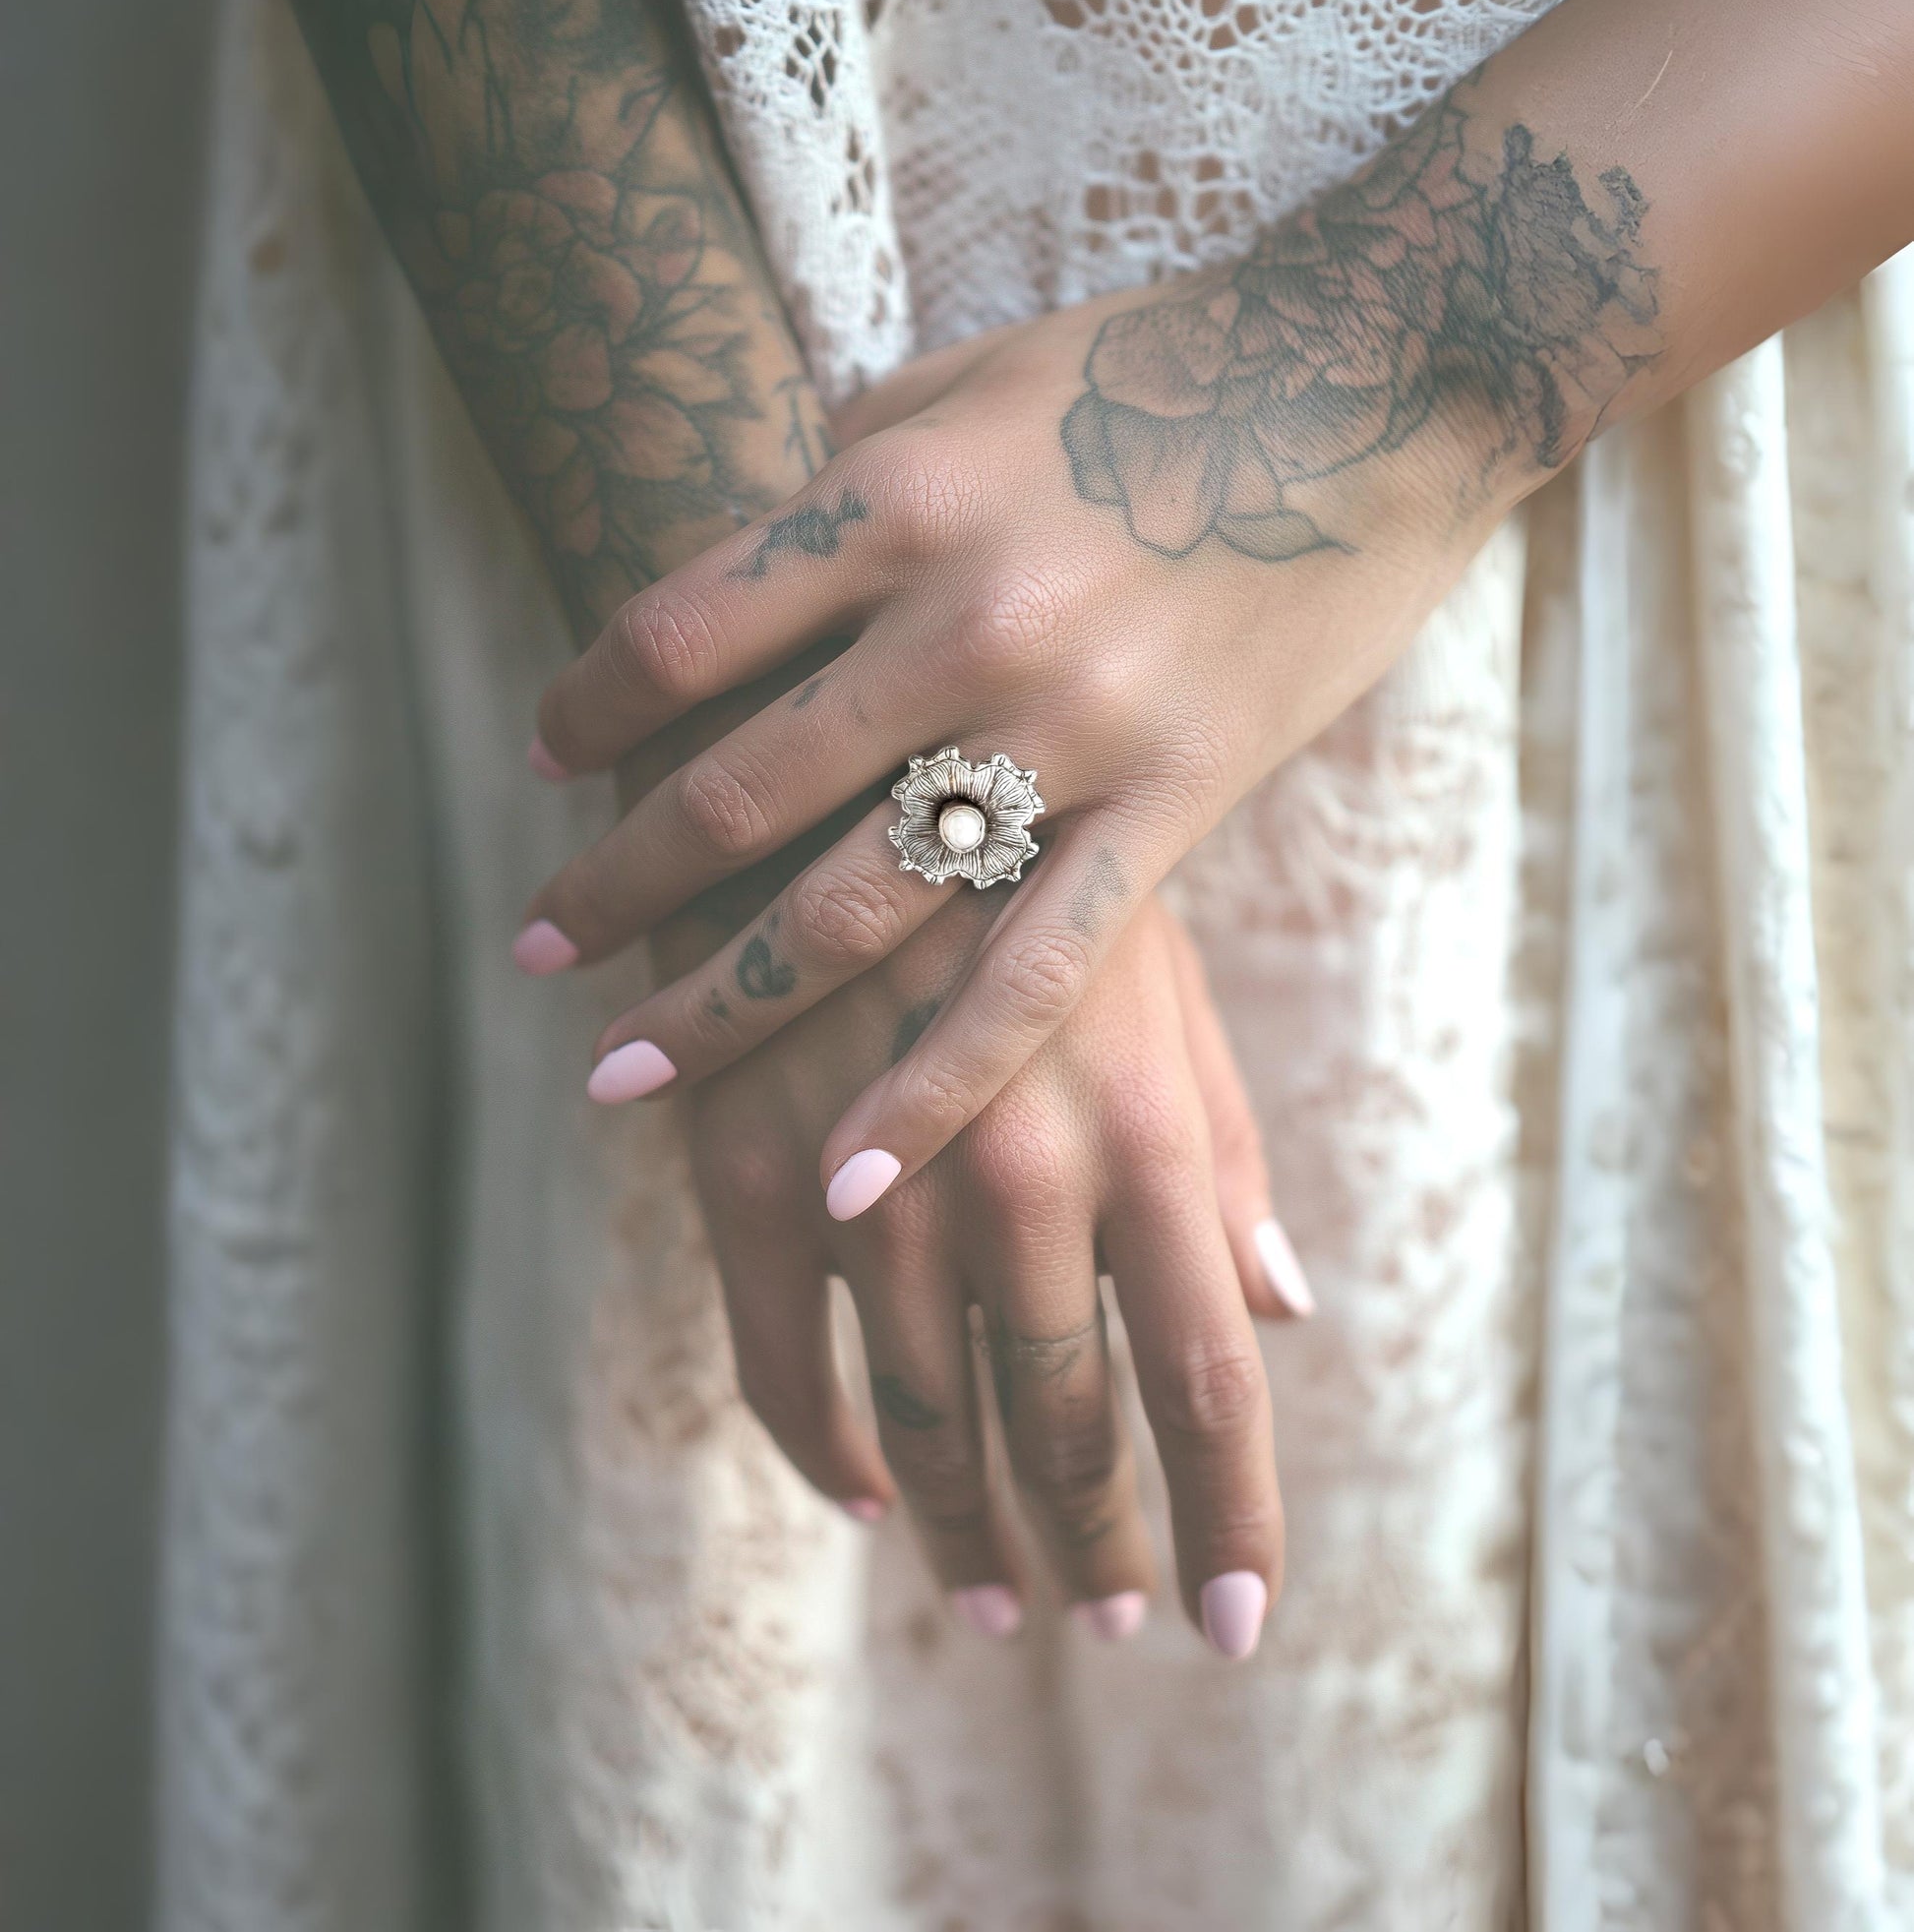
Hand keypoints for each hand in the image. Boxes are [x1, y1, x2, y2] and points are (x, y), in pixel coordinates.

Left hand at [522, 78, 1656, 1207]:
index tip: (546, 753)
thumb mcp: (972, 376)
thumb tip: (755, 531)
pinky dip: (936, 1088)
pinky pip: (1039, 977)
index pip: (680, 631)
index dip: (589, 705)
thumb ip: (852, 462)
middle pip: (738, 790)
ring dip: (718, 1000)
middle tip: (535, 956)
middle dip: (616, 884)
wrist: (1383, 381)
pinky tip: (849, 1178)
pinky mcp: (1171, 809)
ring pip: (859, 908)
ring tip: (616, 1072)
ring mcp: (1071, 730)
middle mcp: (964, 624)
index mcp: (898, 498)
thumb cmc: (1159, 363)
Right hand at [677, 886, 1308, 1655]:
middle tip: (1113, 1619)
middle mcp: (1020, 1173)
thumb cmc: (1018, 855)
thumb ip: (1216, 1143)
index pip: (1207, 1378)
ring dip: (969, 1529)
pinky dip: (829, 1450)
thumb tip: (1282, 1302)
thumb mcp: (1151, 973)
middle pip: (1069, 1423)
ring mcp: (872, 1182)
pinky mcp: (743, 1170)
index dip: (1229, 1518)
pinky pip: (784, 1368)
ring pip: (931, 1419)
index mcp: (1141, 1123)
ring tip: (996, 1603)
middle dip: (1096, 1541)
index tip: (1237, 1629)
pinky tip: (869, 1495)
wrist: (823, 736)